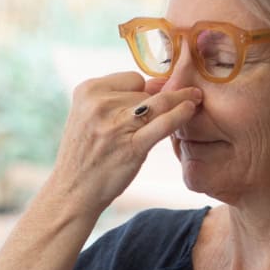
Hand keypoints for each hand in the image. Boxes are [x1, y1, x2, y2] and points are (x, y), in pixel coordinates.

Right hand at [49, 71, 201, 213]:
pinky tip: (191, 109)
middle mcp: (99, 103)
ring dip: (179, 99)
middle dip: (154, 103)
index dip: (143, 91)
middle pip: (145, 90)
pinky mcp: (132, 145)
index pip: (132, 77)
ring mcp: (116, 124)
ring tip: (195, 98)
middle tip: (158, 118)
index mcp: (87, 91)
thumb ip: (117, 100)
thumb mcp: (90, 118)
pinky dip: (180, 114)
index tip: (147, 103)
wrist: (74, 191)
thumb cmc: (86, 155)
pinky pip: (163, 123)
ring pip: (159, 102)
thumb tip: (158, 85)